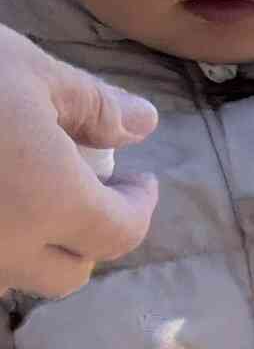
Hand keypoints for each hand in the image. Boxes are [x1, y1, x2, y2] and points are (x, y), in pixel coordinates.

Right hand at [0, 28, 160, 297]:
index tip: (140, 183)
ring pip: (9, 276)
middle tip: (90, 195)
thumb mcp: (28, 72)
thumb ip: (93, 106)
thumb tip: (144, 126)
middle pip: (66, 274)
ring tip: (26, 196)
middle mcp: (6, 249)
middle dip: (86, 241)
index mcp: (53, 207)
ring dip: (29, 248)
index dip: (138, 209)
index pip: (119, 234)